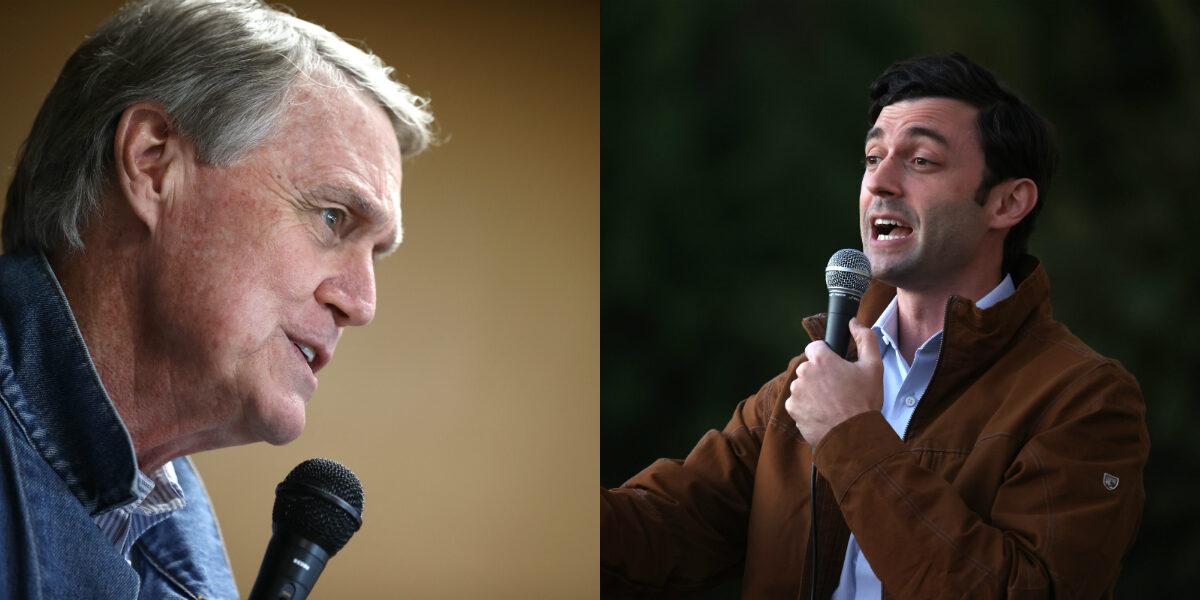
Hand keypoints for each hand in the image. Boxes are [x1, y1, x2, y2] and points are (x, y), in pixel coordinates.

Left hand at [785, 318, 882, 447]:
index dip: (826, 356)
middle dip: (820, 375)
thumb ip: (865, 338)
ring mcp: (796, 392)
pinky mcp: (792, 409)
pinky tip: (824, 413)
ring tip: (832, 404)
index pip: (815, 347)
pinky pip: (798, 403)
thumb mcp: (874, 366)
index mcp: (821, 360)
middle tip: (838, 389)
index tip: (836, 368)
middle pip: (809, 368)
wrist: (854, 436)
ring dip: (813, 391)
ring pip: (803, 385)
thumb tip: (854, 323)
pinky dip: (808, 407)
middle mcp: (804, 373)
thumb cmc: (864, 401)